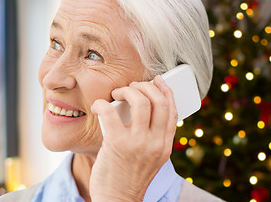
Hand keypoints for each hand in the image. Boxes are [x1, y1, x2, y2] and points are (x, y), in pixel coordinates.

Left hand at [89, 75, 177, 200]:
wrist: (117, 200)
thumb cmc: (129, 177)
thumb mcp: (150, 158)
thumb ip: (151, 135)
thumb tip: (142, 106)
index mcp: (165, 145)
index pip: (172, 110)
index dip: (166, 91)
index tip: (157, 80)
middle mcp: (155, 143)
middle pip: (159, 100)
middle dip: (145, 86)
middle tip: (131, 87)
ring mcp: (137, 144)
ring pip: (140, 101)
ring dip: (127, 90)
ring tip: (117, 93)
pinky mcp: (117, 145)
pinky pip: (110, 113)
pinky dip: (102, 104)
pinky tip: (98, 106)